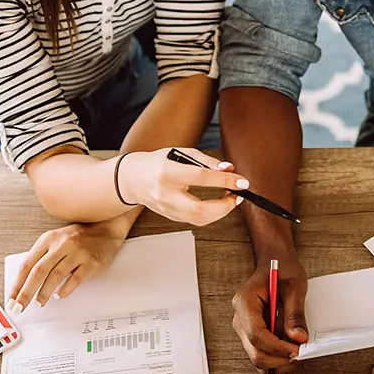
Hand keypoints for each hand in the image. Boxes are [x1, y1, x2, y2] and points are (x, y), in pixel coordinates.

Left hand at [8, 222, 127, 311]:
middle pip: (38, 272)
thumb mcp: (57, 240)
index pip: (27, 264)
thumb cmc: (79, 237)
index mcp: (49, 239)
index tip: (11, 299)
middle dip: (26, 293)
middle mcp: (62, 244)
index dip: (17, 284)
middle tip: (19, 308)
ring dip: (44, 293)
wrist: (107, 228)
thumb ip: (43, 256)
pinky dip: (65, 290)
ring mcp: (77, 252)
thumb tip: (26, 282)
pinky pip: (75, 280)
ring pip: (55, 277)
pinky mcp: (91, 262)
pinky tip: (59, 296)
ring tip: (39, 304)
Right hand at [118, 147, 247, 225]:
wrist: (131, 179)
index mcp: (167, 172)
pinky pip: (195, 220)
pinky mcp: (170, 217)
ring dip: (221, 212)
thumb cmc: (158, 163)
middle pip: (199, 210)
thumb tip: (229, 169)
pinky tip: (218, 204)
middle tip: (238, 195)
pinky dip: (211, 214)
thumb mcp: (180, 153)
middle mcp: (165, 194)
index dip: (225, 180)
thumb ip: (206, 161)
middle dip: (225, 206)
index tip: (242, 181)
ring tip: (230, 198)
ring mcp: (166, 209)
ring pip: (199, 220)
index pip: (201, 178)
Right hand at [230, 258, 307, 373]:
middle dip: (279, 359)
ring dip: (279, 364)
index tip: (297, 350)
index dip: (277, 347)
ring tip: (298, 355)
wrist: (275, 263)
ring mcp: (245, 329)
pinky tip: (291, 353)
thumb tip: (298, 338)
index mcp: (245, 302)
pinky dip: (277, 361)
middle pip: (255, 352)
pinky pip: (262, 355)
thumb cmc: (282, 269)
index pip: (256, 334)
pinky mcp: (253, 336)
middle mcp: (240, 319)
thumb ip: (295, 313)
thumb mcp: (294, 285)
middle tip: (301, 355)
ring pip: (257, 358)